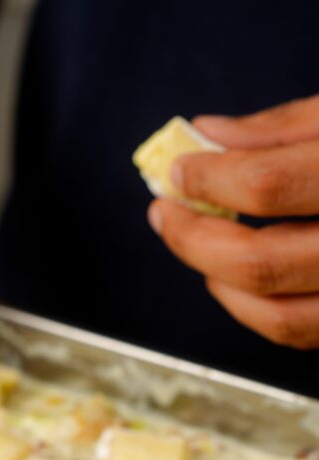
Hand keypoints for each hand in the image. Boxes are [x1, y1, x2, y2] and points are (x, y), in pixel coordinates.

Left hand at [147, 96, 318, 348]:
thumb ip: (283, 127)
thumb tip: (207, 134)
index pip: (267, 186)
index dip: (210, 178)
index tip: (179, 170)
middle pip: (259, 264)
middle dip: (193, 240)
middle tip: (163, 213)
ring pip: (276, 316)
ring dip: (218, 282)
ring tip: (195, 246)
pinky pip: (296, 333)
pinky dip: (253, 309)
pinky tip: (232, 277)